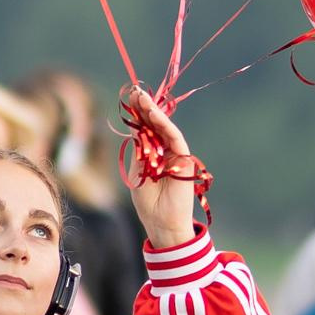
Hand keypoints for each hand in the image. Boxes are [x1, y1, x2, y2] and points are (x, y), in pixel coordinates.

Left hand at [121, 87, 200, 249]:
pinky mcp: (185, 159)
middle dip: (145, 106)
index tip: (129, 96)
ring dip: (153, 111)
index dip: (138, 113)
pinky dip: (165, 125)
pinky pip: (175, 137)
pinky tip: (153, 114)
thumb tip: (136, 126)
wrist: (162, 223)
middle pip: (155, 124)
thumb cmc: (148, 203)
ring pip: (165, 128)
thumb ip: (140, 150)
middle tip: (135, 90)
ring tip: (142, 98)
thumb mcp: (138, 172)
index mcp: (151, 154)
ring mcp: (176, 154)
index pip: (145, 128)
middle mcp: (164, 151)